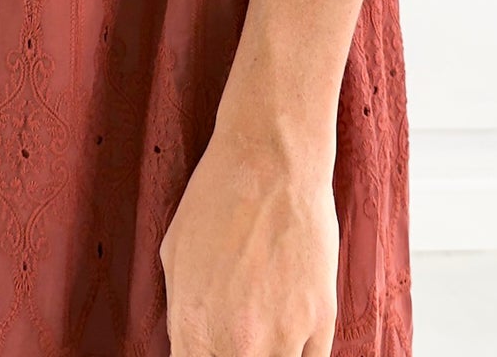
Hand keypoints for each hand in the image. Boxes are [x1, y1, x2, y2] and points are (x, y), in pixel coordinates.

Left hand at [159, 118, 339, 356]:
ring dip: (273, 352)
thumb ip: (182, 314)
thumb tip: (190, 344)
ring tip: (269, 322)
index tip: (217, 346)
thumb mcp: (175, 254)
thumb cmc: (219, 197)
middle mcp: (238, 341)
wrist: (271, 158)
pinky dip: (301, 350)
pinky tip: (294, 328)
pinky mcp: (321, 317)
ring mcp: (283, 333)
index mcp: (194, 327)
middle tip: (244, 328)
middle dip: (237, 352)